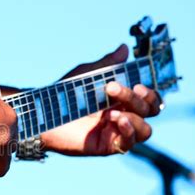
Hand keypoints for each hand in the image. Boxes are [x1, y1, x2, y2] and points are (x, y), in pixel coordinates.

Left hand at [40, 44, 161, 155]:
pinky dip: (128, 130)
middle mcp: (122, 116)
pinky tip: (114, 119)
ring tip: (112, 111)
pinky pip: (129, 143)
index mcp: (122, 100)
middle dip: (138, 99)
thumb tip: (124, 48)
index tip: (138, 83)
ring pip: (146, 131)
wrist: (43, 112)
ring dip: (136, 117)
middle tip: (113, 89)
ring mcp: (116, 132)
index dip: (150, 93)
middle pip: (150, 111)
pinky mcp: (107, 145)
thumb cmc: (63, 93)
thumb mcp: (87, 74)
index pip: (149, 99)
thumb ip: (107, 63)